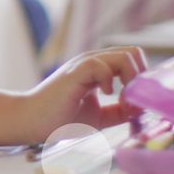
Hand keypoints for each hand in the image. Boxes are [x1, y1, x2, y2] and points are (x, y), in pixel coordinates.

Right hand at [20, 47, 147, 142]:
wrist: (31, 121)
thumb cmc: (60, 119)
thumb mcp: (99, 116)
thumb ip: (119, 112)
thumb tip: (141, 109)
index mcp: (98, 69)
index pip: (132, 59)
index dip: (141, 79)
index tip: (135, 102)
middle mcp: (93, 61)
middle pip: (134, 52)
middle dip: (141, 78)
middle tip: (131, 100)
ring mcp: (83, 64)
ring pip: (125, 55)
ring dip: (132, 80)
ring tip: (121, 100)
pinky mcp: (75, 72)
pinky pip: (101, 65)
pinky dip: (111, 81)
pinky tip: (106, 95)